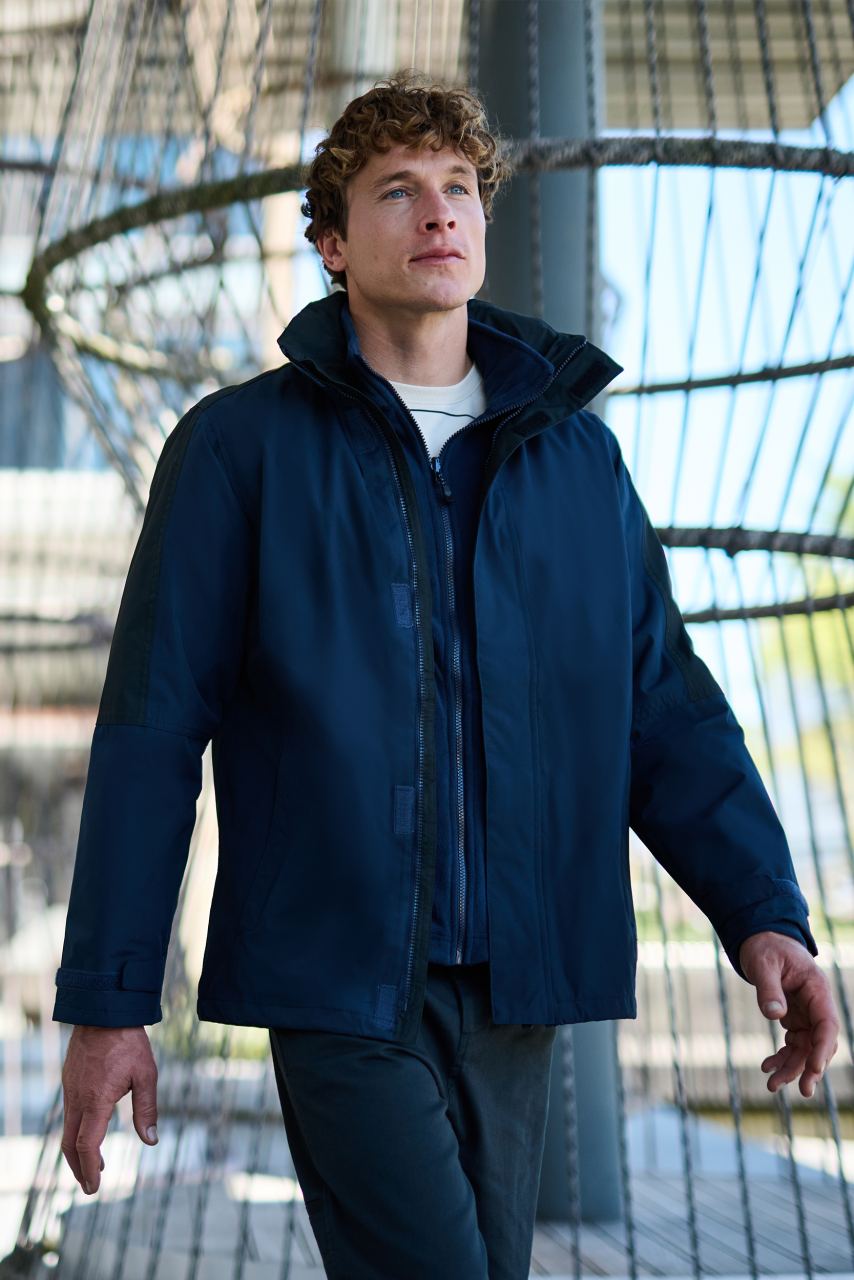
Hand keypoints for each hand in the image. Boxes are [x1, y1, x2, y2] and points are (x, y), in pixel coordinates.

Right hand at [61, 1025, 158, 1194]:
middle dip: (79, 1168)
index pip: (87, 1144)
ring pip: (67, 1129)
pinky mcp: (69, 1080)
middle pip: (70, 1144)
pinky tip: (91, 1131)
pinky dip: (76, 1131)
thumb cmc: (129, 1042)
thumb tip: (151, 1141)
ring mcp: (70, 1089)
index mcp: (96, 1100)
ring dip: (78, 1151)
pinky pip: (69, 1113)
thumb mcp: (146, 1074)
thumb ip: (147, 1109)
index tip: (95, 1187)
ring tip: (94, 1163)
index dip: (89, 1168)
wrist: (104, 1011)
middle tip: (90, 1186)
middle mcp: (78, 1098)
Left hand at [739, 931, 838, 1097]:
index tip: (815, 1069)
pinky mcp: (795, 1018)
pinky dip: (782, 1057)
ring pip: (806, 1048)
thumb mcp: (762, 964)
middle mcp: (815, 1004)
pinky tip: (767, 1067)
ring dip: (792, 1068)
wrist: (761, 940)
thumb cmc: (765, 947)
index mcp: (816, 988)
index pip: (826, 1024)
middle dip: (810, 1068)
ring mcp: (806, 1013)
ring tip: (772, 1086)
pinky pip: (793, 1044)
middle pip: (819, 1042)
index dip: (823, 1048)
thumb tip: (774, 1015)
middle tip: (800, 1090)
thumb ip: (768, 988)